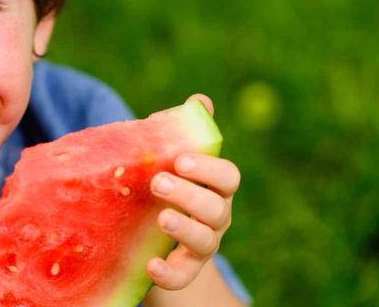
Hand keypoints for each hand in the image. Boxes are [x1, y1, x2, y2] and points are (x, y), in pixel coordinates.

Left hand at [147, 94, 239, 289]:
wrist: (153, 234)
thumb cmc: (166, 184)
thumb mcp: (170, 159)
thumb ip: (182, 132)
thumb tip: (201, 101)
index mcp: (214, 187)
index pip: (227, 177)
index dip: (208, 168)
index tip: (181, 160)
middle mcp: (215, 217)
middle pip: (216, 208)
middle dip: (190, 195)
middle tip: (159, 182)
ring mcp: (202, 245)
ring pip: (205, 241)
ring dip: (184, 228)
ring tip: (161, 218)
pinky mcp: (183, 269)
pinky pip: (182, 276)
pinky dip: (169, 273)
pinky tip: (151, 265)